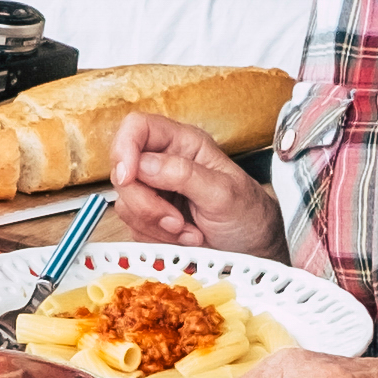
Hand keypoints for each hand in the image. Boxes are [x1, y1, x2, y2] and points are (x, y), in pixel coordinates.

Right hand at [110, 114, 285, 256]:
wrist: (253, 249)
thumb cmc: (248, 215)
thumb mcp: (222, 193)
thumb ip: (183, 174)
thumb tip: (142, 164)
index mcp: (183, 143)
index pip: (137, 128)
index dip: (124, 148)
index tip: (128, 177)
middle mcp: (165, 162)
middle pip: (124, 172)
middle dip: (147, 204)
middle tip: (176, 221)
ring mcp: (156, 191)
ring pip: (126, 204)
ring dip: (156, 225)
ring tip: (189, 231)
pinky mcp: (151, 217)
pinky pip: (134, 227)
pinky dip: (157, 238)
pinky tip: (184, 238)